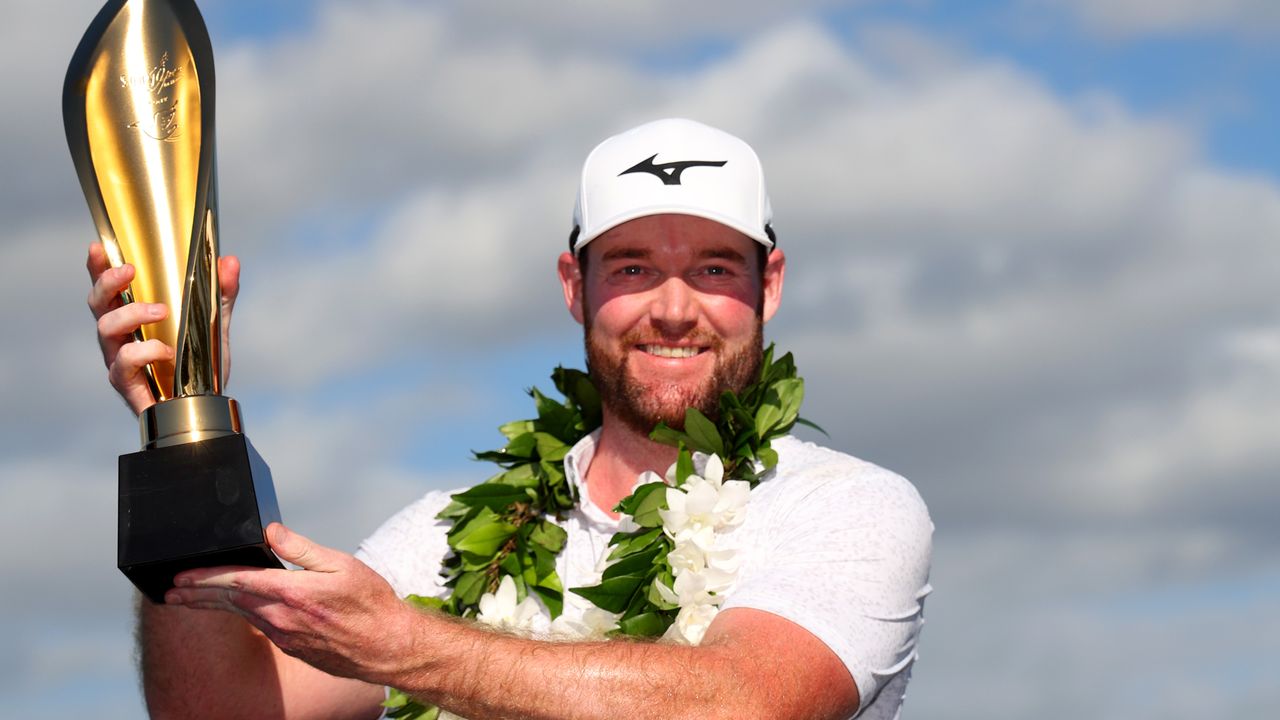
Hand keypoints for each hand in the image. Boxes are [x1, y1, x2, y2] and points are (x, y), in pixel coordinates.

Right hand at [86, 242, 239, 413]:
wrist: (205, 404)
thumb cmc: (198, 360)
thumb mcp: (212, 322)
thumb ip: (221, 292)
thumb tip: (230, 261)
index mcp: (132, 316)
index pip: (108, 287)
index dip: (97, 267)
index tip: (98, 248)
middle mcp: (119, 336)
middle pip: (97, 304)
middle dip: (108, 283)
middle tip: (131, 271)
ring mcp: (119, 360)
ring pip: (105, 329)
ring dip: (131, 314)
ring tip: (161, 311)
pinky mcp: (127, 384)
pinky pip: (123, 365)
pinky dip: (144, 352)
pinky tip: (166, 351)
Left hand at [165, 523, 415, 681]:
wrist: (388, 647)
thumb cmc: (372, 604)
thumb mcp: (343, 566)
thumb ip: (303, 549)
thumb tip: (272, 531)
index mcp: (291, 593)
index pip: (235, 582)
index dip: (203, 579)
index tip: (179, 578)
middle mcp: (281, 618)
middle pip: (228, 603)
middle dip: (196, 595)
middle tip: (170, 591)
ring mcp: (285, 637)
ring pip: (241, 616)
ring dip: (214, 606)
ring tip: (192, 599)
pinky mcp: (293, 648)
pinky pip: (260, 627)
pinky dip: (242, 615)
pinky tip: (238, 610)